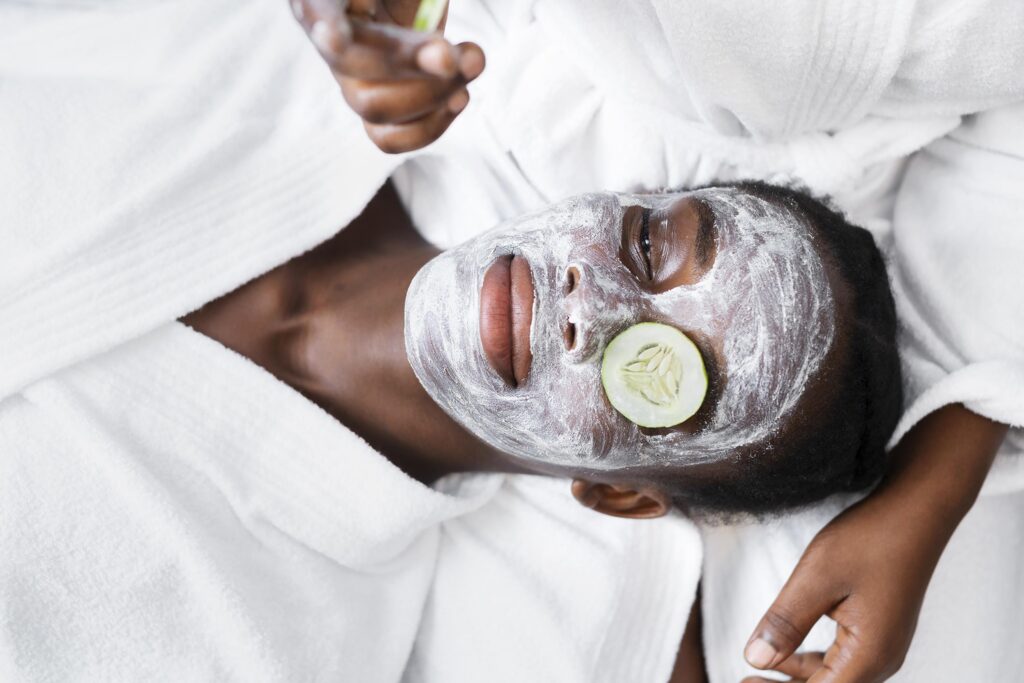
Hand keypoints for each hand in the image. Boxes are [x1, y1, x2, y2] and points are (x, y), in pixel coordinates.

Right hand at [290, 0, 484, 152]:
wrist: (416, 5)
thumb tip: (381, 16)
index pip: (319, 9)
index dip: (326, 25)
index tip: (333, 36)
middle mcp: (329, 40)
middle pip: (350, 64)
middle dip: (409, 61)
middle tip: (452, 53)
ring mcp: (351, 82)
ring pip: (374, 108)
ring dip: (433, 92)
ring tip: (473, 62)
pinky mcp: (378, 112)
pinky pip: (391, 139)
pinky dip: (432, 124)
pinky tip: (460, 96)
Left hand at [740, 494, 937, 682]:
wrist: (917, 511)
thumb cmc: (871, 538)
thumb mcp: (816, 578)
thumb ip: (786, 622)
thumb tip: (755, 659)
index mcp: (868, 655)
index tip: (744, 682)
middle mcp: (882, 660)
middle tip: (745, 679)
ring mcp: (884, 647)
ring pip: (835, 678)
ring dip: (797, 678)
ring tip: (757, 672)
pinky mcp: (880, 632)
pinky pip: (844, 660)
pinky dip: (812, 663)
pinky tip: (787, 653)